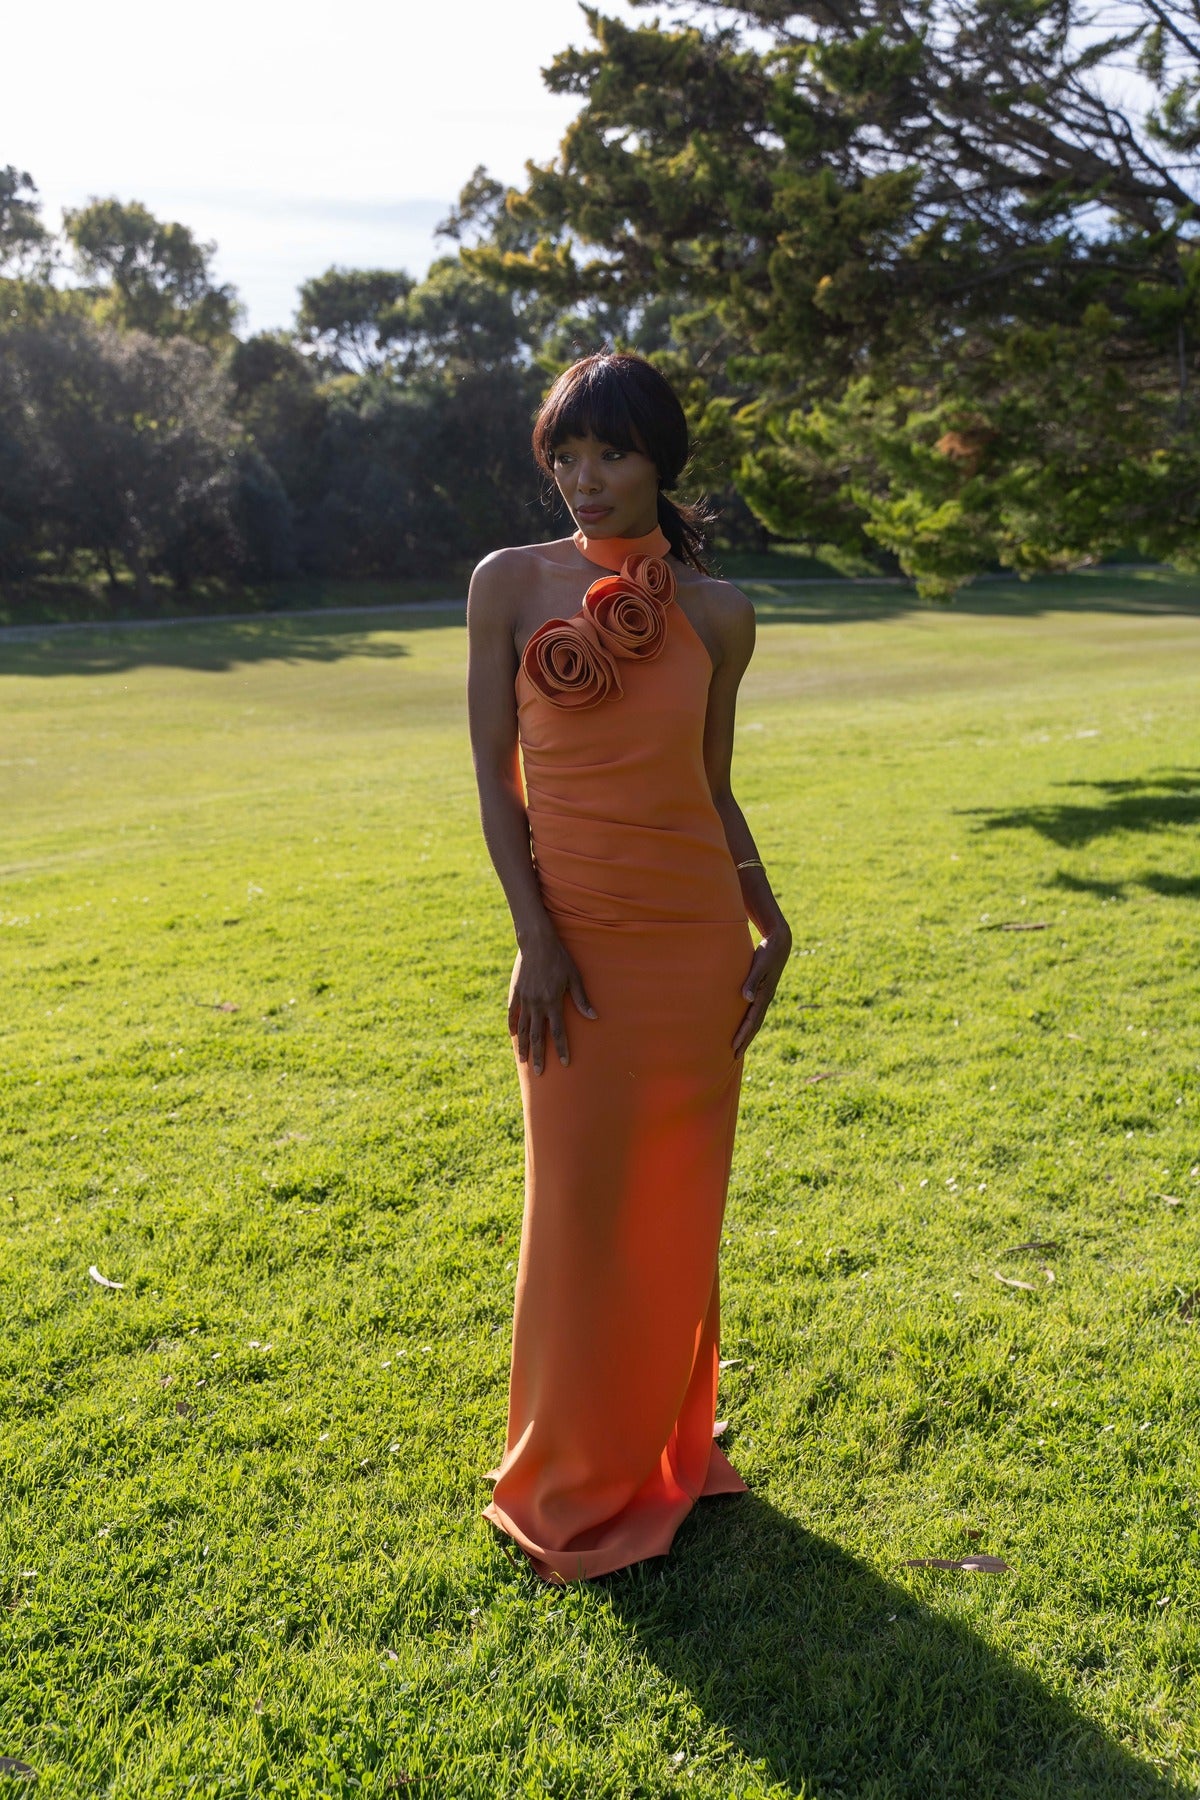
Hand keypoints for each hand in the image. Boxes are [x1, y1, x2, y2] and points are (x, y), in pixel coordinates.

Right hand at [508, 936, 596, 1073]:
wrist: (537, 943)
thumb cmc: (560, 959)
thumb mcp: (575, 977)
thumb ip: (582, 1000)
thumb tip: (594, 1018)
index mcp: (553, 1002)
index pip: (558, 1032)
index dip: (561, 1048)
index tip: (564, 1063)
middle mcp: (537, 1004)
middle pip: (537, 1036)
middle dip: (539, 1055)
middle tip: (539, 1073)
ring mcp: (524, 999)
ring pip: (523, 1028)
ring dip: (523, 1046)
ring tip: (523, 1061)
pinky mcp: (516, 993)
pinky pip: (512, 1014)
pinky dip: (512, 1026)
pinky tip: (513, 1037)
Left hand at [733, 925, 791, 1056]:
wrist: (780, 943)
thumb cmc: (767, 953)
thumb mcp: (758, 965)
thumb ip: (752, 981)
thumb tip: (747, 999)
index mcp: (764, 995)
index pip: (752, 1021)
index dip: (743, 1035)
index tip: (734, 1048)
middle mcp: (765, 999)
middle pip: (755, 1025)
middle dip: (745, 1040)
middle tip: (734, 1056)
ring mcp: (765, 996)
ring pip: (756, 1020)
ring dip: (747, 1034)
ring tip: (739, 1046)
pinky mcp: (764, 991)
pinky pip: (756, 1011)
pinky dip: (750, 1022)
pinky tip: (744, 1025)